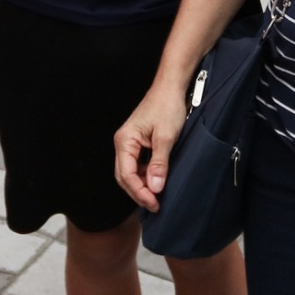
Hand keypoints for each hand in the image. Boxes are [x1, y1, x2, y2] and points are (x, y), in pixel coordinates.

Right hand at [113, 84, 189, 211]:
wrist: (170, 88)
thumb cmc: (166, 106)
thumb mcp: (165, 137)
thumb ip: (159, 164)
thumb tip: (154, 187)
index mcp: (125, 140)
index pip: (126, 174)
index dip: (139, 192)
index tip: (154, 203)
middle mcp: (123, 142)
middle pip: (124, 176)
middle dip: (138, 192)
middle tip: (155, 205)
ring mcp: (130, 143)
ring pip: (131, 172)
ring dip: (142, 185)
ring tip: (157, 197)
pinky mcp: (139, 143)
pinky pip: (138, 165)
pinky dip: (145, 176)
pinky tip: (156, 182)